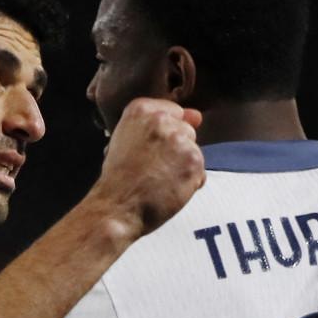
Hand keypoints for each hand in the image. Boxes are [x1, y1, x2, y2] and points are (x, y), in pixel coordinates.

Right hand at [90, 98, 204, 236]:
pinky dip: (189, 184)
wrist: (116, 207)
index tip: (150, 151)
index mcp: (141, 110)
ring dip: (182, 168)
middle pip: (186, 131)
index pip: (174, 112)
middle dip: (175, 150)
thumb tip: (197, 116)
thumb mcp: (126, 140)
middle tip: (151, 168)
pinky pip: (200, 172)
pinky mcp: (193, 160)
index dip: (165, 136)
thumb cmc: (119, 179)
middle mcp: (161, 119)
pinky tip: (168, 189)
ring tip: (158, 180)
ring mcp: (179, 139)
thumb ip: (160, 125)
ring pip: (194, 151)